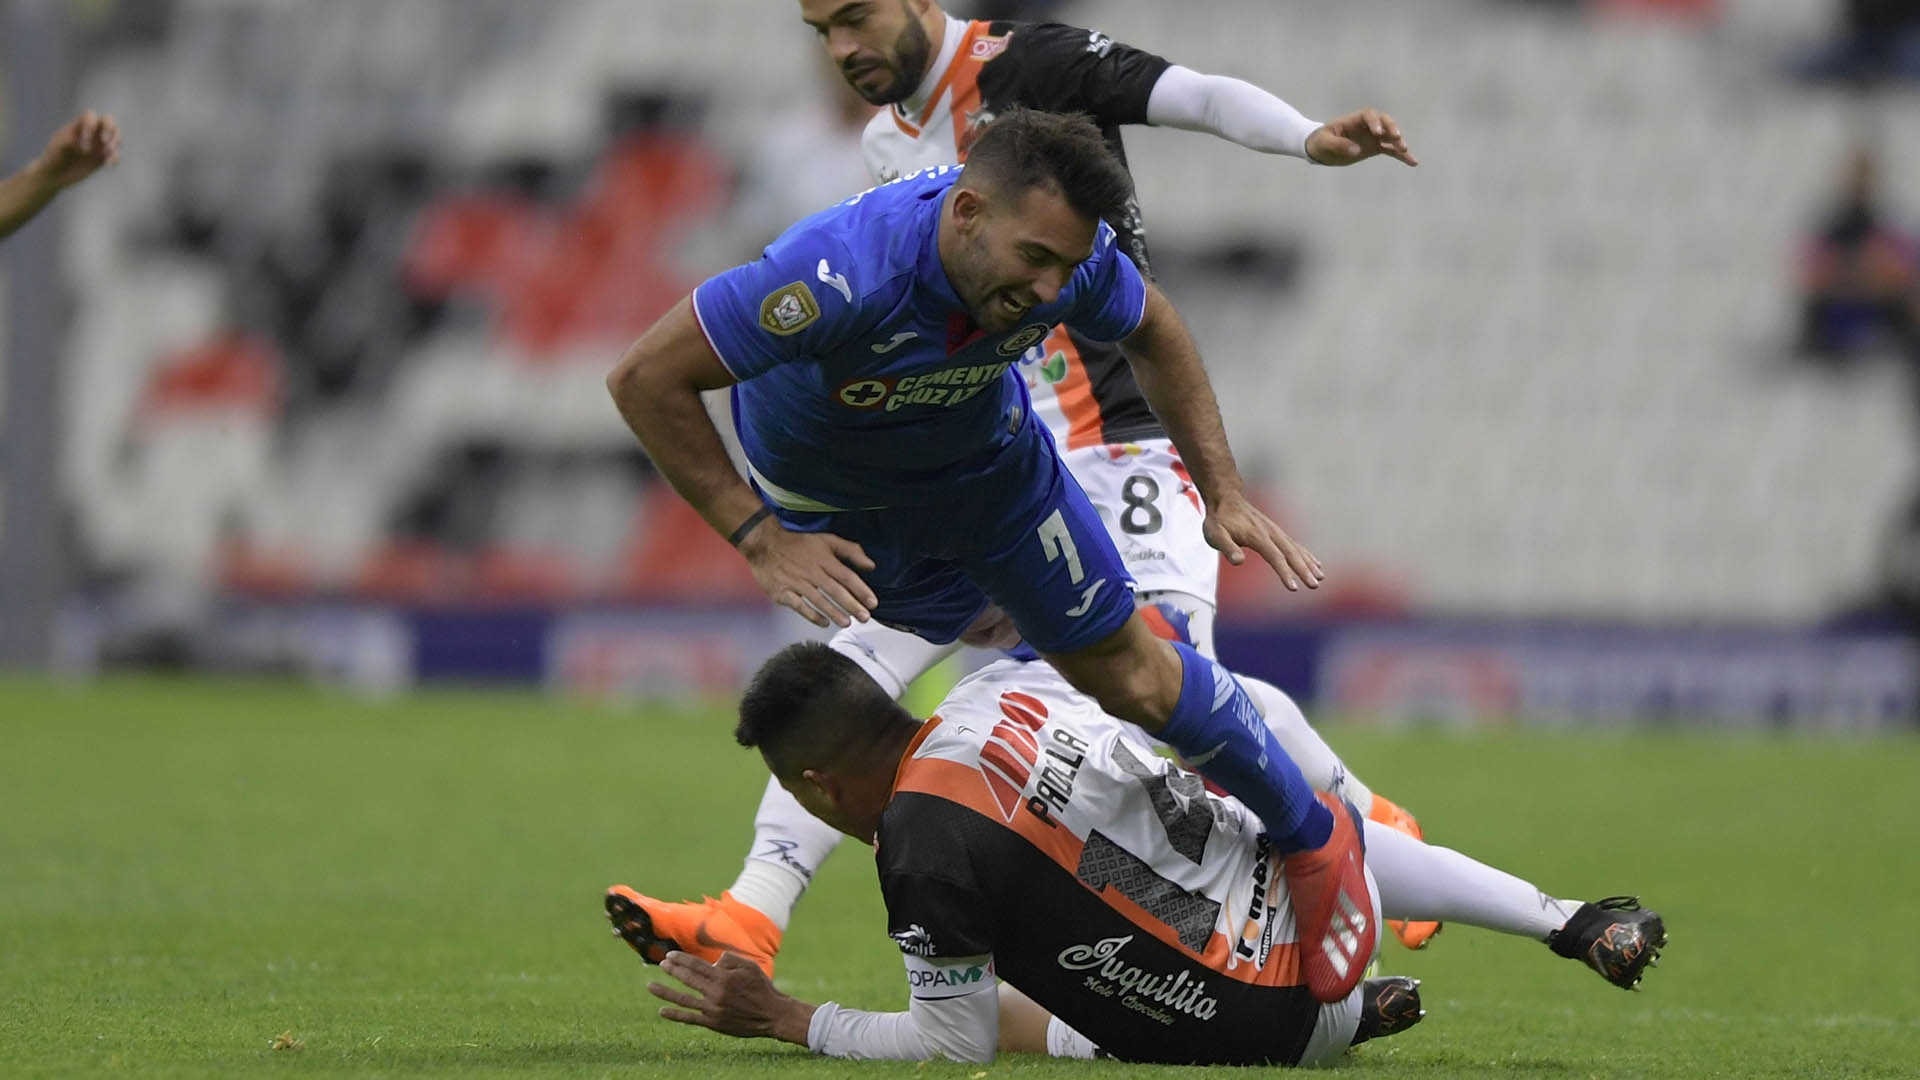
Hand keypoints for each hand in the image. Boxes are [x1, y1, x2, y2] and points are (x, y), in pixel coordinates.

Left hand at [30, 112, 120, 190]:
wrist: (55, 175)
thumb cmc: (52, 159)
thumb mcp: (56, 150)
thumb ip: (65, 143)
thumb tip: (75, 141)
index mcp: (77, 126)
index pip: (90, 116)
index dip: (91, 126)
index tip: (84, 144)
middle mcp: (90, 132)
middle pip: (107, 120)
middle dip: (110, 129)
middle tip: (105, 141)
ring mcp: (97, 144)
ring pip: (115, 134)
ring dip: (114, 142)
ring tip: (105, 154)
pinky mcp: (102, 157)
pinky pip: (115, 153)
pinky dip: (115, 157)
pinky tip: (108, 164)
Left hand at [649, 951, 813, 1044]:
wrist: (772, 1015)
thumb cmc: (761, 988)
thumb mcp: (749, 966)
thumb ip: (729, 959)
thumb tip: (712, 961)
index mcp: (724, 977)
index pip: (696, 965)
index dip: (681, 959)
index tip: (670, 955)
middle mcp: (716, 993)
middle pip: (688, 979)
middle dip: (672, 970)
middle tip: (661, 964)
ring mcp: (713, 1009)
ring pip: (684, 999)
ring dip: (666, 991)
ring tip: (650, 985)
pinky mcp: (713, 1023)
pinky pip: (690, 1018)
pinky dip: (675, 1014)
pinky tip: (661, 1011)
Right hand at [739, 519, 877, 626]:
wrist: (765, 543)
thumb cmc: (799, 542)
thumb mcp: (827, 540)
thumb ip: (851, 551)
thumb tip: (871, 565)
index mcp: (824, 559)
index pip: (847, 576)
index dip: (861, 591)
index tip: (873, 603)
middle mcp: (812, 571)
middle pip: (836, 591)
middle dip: (852, 605)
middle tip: (865, 618)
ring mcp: (796, 582)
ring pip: (819, 600)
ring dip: (835, 613)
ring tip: (847, 623)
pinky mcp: (783, 592)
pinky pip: (799, 606)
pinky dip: (812, 615)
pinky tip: (824, 623)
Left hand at [1202, 491, 1323, 590]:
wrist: (1225, 499)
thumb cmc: (1219, 520)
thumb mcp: (1215, 533)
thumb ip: (1227, 547)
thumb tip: (1238, 561)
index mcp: (1256, 535)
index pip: (1274, 556)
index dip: (1285, 572)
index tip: (1294, 587)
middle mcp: (1270, 532)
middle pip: (1290, 553)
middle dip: (1303, 569)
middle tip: (1315, 584)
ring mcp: (1275, 531)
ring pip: (1296, 548)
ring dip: (1308, 563)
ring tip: (1320, 577)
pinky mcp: (1276, 532)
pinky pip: (1294, 545)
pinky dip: (1306, 555)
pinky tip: (1316, 564)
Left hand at [1306, 109, 1415, 166]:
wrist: (1321, 150)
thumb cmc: (1320, 142)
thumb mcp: (1325, 143)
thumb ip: (1338, 145)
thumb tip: (1356, 150)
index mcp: (1354, 120)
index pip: (1369, 115)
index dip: (1375, 122)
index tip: (1378, 133)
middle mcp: (1366, 126)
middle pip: (1384, 121)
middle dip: (1391, 128)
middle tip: (1396, 137)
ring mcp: (1373, 137)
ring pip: (1390, 135)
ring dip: (1398, 141)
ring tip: (1404, 150)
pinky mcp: (1375, 148)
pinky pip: (1391, 150)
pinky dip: (1401, 156)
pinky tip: (1413, 162)